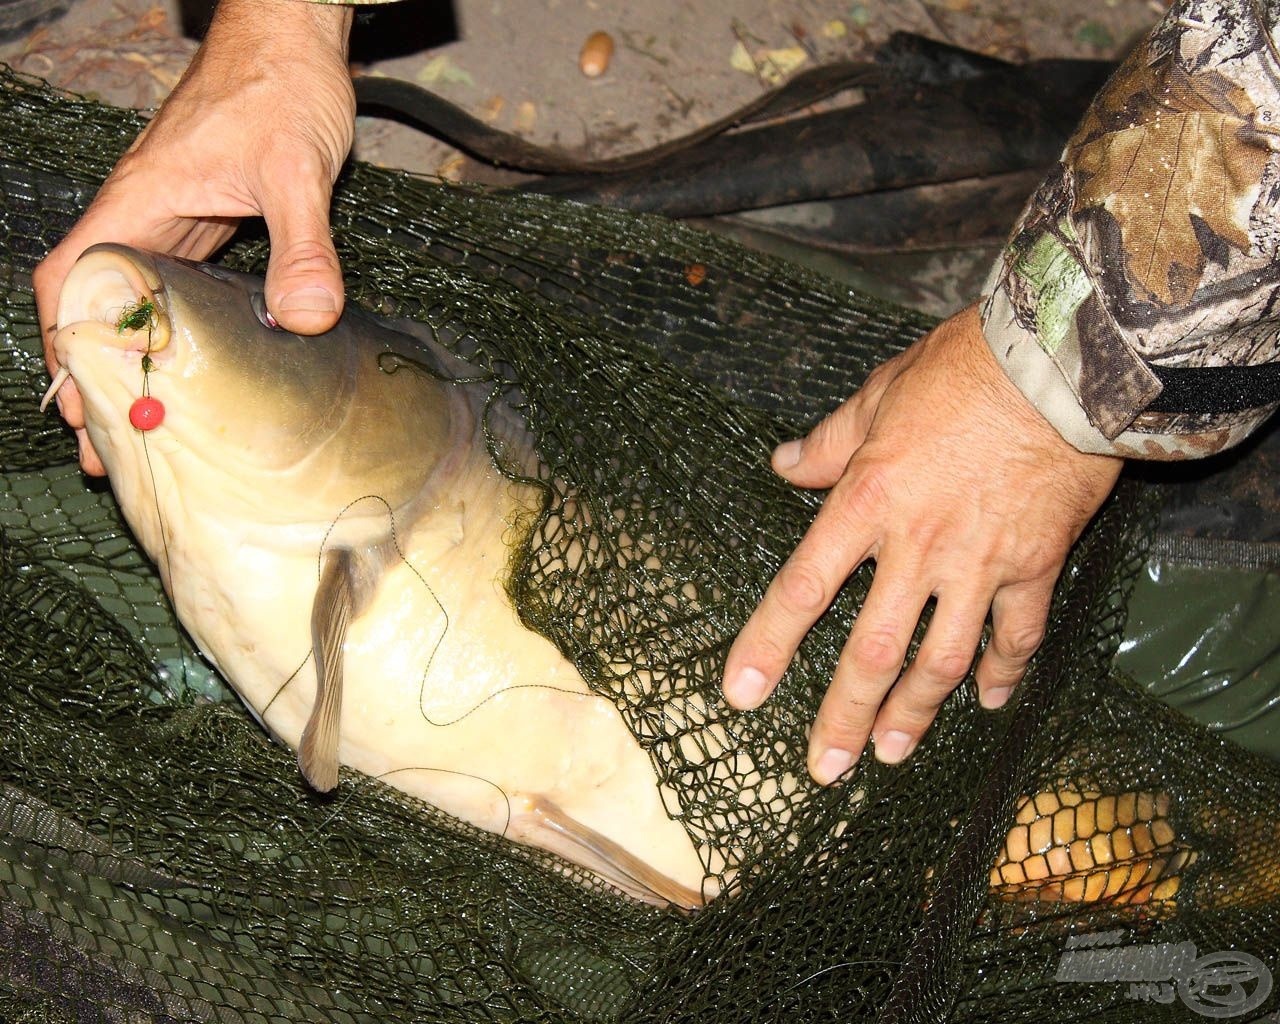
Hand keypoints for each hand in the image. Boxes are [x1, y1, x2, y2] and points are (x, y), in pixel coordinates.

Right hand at [33, 0, 354, 475]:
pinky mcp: (207, 222)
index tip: (86, 407)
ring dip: (136, 363)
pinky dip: (173, 333)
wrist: (293, 42)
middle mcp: (145, 215)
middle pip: (99, 307)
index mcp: (141, 203)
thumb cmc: (282, 88)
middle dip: (99, 378)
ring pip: (135, 302)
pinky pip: (175, 287)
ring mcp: (174, 219)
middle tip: (114, 452)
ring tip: (148, 430)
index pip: (74, 281)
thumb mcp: (296, 171)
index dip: (70, 346)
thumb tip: (308, 320)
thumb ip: (303, 246)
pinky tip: (194, 371)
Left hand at [722, 305, 1122, 784]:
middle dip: (843, 715)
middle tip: (823, 767)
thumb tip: (785, 464)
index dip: (768, 644)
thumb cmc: (967, 369)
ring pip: (942, 660)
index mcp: (868, 501)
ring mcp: (980, 564)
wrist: (1064, 365)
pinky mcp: (1036, 565)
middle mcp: (918, 546)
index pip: (803, 588)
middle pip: (873, 651)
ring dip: (914, 714)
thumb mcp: (881, 392)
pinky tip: (992, 702)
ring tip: (891, 754)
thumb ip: (831, 441)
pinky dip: (1004, 672)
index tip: (742, 693)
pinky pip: (1017, 635)